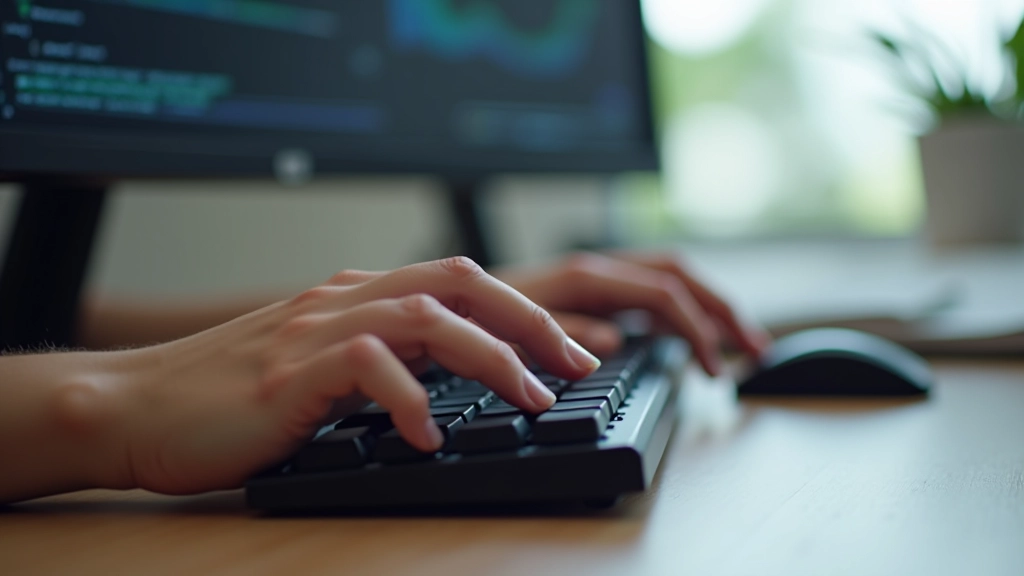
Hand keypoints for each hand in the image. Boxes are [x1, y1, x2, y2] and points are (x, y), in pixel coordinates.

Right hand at [96, 258, 600, 495]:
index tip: (570, 349)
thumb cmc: (228, 398)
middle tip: (578, 364)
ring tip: (531, 398)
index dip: (523, 311)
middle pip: (459, 280)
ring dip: (490, 356)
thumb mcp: (319, 369)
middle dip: (530, 320)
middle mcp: (342, 299)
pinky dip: (408, 399)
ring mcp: (314, 329)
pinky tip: (426, 436)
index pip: (458, 282)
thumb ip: (378, 361)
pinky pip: (365, 368)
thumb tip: (443, 381)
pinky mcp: (288, 372)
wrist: (136, 407)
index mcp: (354, 296)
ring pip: (426, 315)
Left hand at [496, 252, 769, 375]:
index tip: (713, 369)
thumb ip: (562, 329)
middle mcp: (597, 270)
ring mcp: (596, 279)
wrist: (445, 300)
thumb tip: (615, 340)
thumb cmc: (472, 314)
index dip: (696, 329)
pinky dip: (680, 312)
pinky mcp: (591, 291)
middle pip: (680, 277)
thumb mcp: (509, 326)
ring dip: (709, 307)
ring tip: (739, 342)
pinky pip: (648, 292)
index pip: (663, 294)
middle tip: (755, 350)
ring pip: (669, 280)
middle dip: (723, 310)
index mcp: (585, 276)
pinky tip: (689, 336)